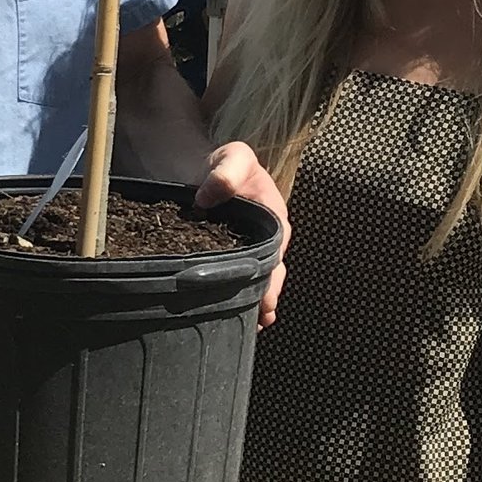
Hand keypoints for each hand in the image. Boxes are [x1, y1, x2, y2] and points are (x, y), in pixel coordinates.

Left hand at [198, 137, 288, 324]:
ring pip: (257, 280)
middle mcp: (267, 239)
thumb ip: (227, 172)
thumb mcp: (233, 157)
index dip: (272, 276)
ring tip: (251, 325)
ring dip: (255, 301)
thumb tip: (206, 197)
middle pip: (271, 273)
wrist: (204, 169)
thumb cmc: (225, 162)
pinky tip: (229, 315)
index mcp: (274, 219)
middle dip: (268, 295)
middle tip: (261, 318)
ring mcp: (250, 250)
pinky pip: (238, 279)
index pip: (276, 251)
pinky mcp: (232, 257)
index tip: (266, 296)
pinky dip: (238, 297)